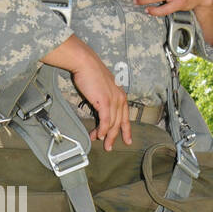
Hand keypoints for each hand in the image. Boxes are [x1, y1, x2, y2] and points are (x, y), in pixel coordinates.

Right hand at [41, 34, 130, 149]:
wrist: (85, 63)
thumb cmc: (90, 72)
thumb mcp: (102, 87)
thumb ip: (104, 98)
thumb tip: (99, 108)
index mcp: (121, 94)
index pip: (125, 116)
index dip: (126, 130)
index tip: (127, 140)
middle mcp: (120, 98)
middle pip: (120, 123)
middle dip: (115, 137)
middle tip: (109, 147)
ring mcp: (113, 100)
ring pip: (113, 124)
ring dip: (106, 135)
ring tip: (101, 143)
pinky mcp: (105, 102)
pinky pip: (105, 121)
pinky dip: (102, 130)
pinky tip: (98, 135)